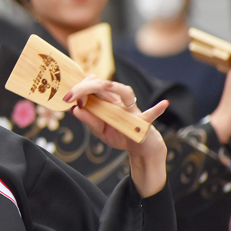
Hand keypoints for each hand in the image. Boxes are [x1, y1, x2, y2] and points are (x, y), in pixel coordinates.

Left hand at [67, 75, 168, 197]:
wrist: (139, 145)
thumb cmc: (119, 134)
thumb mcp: (99, 130)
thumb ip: (88, 119)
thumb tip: (74, 109)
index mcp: (106, 101)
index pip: (92, 86)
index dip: (79, 88)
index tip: (66, 97)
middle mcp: (118, 101)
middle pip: (103, 85)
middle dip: (87, 86)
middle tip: (71, 96)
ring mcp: (131, 109)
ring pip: (125, 93)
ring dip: (115, 88)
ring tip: (103, 86)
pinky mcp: (144, 121)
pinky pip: (151, 114)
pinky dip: (157, 110)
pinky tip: (164, 104)